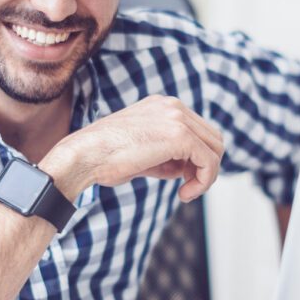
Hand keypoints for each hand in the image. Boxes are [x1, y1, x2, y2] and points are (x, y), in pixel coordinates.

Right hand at [40, 95, 224, 201]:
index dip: (197, 158)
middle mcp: (172, 106)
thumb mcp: (142, 154)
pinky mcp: (179, 136)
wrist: (84, 156)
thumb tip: (188, 169)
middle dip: (205, 167)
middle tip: (187, 187)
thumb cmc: (104, 159)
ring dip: (206, 176)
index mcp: (162, 106)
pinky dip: (204, 181)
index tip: (183, 179)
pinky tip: (184, 194)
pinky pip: (209, 161)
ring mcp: (177, 118)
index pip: (198, 130)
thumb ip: (167, 156)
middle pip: (212, 138)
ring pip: (215, 149)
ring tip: (186, 192)